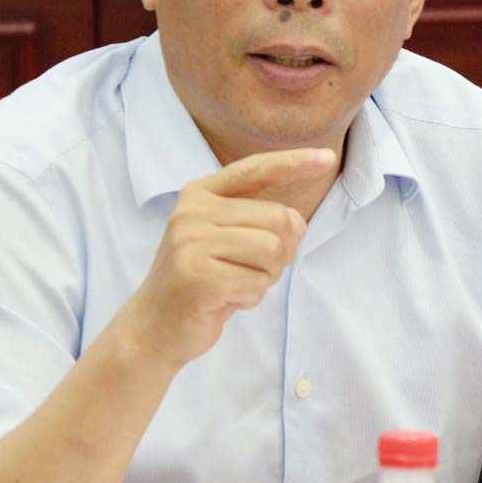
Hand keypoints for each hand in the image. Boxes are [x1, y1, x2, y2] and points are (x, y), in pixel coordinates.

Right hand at [127, 147, 336, 369]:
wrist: (154, 325)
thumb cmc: (200, 279)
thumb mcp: (222, 238)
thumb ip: (257, 220)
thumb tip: (297, 222)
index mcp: (200, 194)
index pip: (256, 170)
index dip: (294, 162)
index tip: (328, 157)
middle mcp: (193, 211)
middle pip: (278, 218)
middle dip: (282, 252)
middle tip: (251, 270)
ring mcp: (192, 242)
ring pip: (272, 250)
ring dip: (266, 277)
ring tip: (236, 284)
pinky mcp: (197, 276)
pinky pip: (257, 283)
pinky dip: (251, 298)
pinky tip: (226, 300)